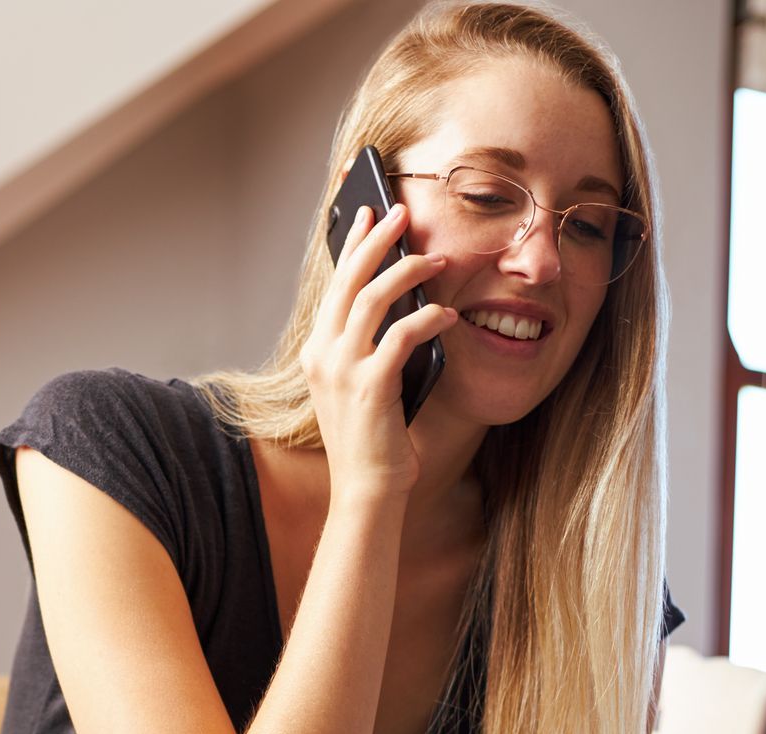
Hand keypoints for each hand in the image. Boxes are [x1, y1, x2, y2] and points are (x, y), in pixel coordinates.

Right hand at [298, 202, 458, 500]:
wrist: (366, 488)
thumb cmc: (372, 439)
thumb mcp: (362, 383)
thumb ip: (370, 345)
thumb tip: (404, 302)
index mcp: (317, 351)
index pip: (334, 285)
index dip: (352, 245)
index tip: (368, 213)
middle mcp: (322, 355)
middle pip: (349, 280)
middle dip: (378, 240)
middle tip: (401, 212)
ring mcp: (342, 370)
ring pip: (373, 299)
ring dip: (408, 272)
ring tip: (438, 260)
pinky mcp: (370, 387)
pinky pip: (401, 336)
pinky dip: (428, 319)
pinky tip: (448, 316)